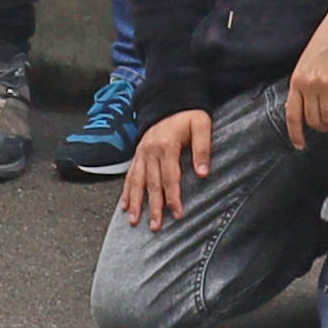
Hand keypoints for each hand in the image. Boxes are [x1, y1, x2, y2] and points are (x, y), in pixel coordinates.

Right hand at [119, 107, 212, 227]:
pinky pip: (130, 174)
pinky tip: (124, 205)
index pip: (170, 177)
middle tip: (155, 227)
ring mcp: (142, 152)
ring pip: (137, 181)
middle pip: (152, 183)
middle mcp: (151, 150)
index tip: (177, 214)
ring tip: (134, 221)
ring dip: (135, 202)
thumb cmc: (188, 115)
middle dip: (154, 207)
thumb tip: (203, 173)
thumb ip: (203, 148)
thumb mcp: (201, 125)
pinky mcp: (138, 153)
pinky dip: (126, 190)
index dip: (173, 197)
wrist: (170, 100)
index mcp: (167, 145)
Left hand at [280, 0, 327, 141]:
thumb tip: (309, 110)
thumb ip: (306, 84)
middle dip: (325, 124)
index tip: (300, 145)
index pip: (292, 114)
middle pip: (314, 120)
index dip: (296, 133)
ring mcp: (324, 85)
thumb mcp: (308, 63)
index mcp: (297, 80)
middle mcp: (308, 85)